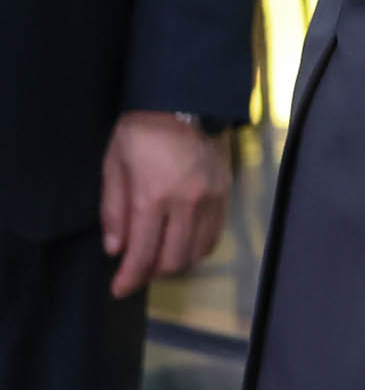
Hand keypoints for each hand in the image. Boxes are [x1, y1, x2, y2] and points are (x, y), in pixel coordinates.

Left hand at [100, 112, 230, 297]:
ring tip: (160, 257)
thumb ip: (113, 209)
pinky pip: (215, 233)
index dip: (129, 278)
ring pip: (197, 251)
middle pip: (173, 259)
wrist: (188, 99)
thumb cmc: (142, 131)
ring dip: (176, 263)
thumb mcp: (114, 165)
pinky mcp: (226, 192)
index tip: (118, 291)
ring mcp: (211, 198)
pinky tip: (184, 243)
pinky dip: (198, 247)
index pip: (142, 252)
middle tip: (137, 270)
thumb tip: (115, 250)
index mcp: (153, 197)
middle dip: (152, 273)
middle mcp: (186, 203)